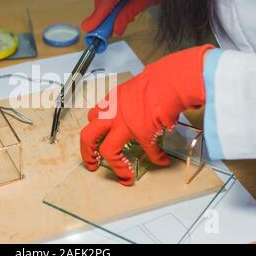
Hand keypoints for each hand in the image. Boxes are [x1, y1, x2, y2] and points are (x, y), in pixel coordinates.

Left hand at [80, 45, 213, 185]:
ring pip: (108, 150)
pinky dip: (156, 158)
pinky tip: (161, 161)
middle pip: (88, 136)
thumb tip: (135, 109)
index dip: (92, 131)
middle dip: (87, 153)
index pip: (93, 117)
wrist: (169, 81)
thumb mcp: (134, 87)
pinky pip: (149, 151)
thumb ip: (129, 101)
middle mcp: (112, 114)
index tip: (94, 142)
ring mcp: (125, 125)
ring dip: (116, 166)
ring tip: (123, 176)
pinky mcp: (142, 133)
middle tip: (92, 164)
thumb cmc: (156, 79)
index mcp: (111, 101)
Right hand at [81, 0, 156, 35]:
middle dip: (102, 16)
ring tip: (115, 23)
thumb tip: (116, 29)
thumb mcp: (145, 1)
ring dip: (107, 10)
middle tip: (105, 32)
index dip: (97, 17)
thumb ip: (127, 15)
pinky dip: (111, 2)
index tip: (88, 28)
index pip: (105, 1)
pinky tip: (118, 11)